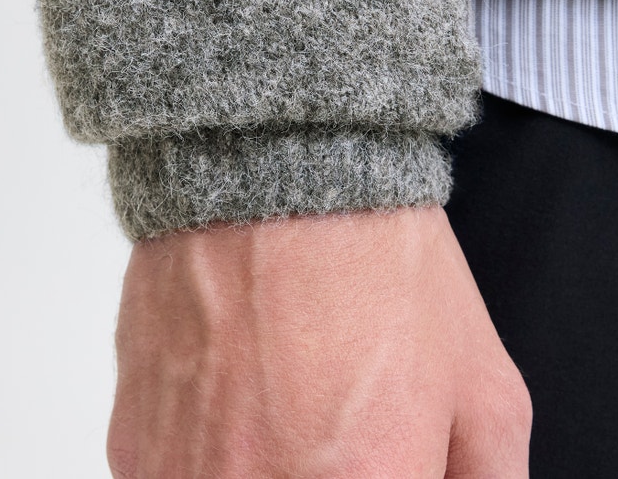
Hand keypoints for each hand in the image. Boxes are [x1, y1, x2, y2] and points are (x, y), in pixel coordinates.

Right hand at [107, 204, 531, 477]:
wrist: (276, 169)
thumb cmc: (377, 262)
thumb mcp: (484, 385)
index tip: (376, 471)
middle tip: (333, 450)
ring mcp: (181, 478)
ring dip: (261, 478)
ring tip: (286, 415)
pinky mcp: (133, 445)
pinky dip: (212, 474)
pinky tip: (239, 407)